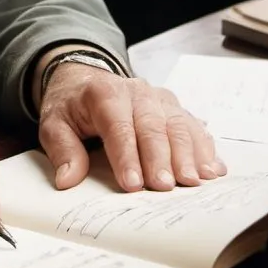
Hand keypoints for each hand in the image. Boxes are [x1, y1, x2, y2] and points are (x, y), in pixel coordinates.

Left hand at [38, 63, 226, 191]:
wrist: (84, 80)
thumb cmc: (71, 106)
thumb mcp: (53, 123)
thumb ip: (62, 149)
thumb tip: (68, 179)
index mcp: (103, 93)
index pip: (117, 126)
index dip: (126, 156)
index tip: (132, 184)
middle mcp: (136, 92)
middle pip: (153, 126)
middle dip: (160, 158)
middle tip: (165, 187)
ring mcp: (160, 99)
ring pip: (179, 125)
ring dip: (188, 155)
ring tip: (194, 181)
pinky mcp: (175, 108)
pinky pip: (195, 126)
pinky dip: (206, 148)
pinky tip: (213, 170)